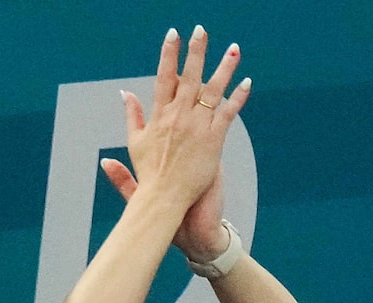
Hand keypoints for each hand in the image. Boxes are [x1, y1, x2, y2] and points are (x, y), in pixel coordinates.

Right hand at [105, 27, 246, 224]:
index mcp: (159, 116)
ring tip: (233, 49)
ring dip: (224, 67)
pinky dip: (238, 97)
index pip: (164, 78)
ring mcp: (197, 128)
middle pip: (189, 77)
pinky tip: (247, 81)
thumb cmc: (150, 176)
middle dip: (196, 51)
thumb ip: (132, 116)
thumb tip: (125, 94)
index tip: (174, 35)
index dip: (169, 54)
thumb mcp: (135, 143)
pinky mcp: (213, 141)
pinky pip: (228, 113)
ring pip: (212, 90)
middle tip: (201, 30)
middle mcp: (178, 117)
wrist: (164, 201)